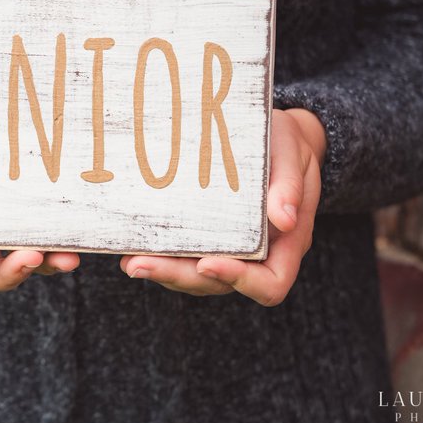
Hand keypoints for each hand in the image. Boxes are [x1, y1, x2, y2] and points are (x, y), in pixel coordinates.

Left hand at [118, 108, 325, 306]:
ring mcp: (233, 250)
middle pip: (221, 285)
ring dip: (165, 272)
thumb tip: (284, 219)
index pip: (270, 283)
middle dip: (180, 276)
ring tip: (131, 261)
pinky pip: (188, 259)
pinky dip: (163, 256)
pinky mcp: (211, 238)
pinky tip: (134, 247)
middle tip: (140, 264)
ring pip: (199, 278)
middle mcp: (259, 255)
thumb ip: (289, 184)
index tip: (206, 262)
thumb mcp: (292, 154)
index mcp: (288, 242)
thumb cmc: (287, 145)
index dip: (240, 281)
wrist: (276, 137)